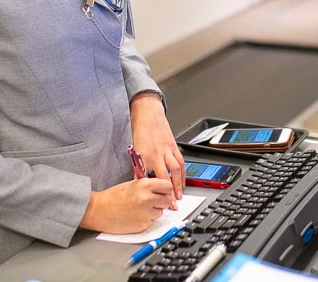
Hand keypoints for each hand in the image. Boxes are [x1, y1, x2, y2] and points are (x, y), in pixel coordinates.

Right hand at [79, 178, 173, 233]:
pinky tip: (136, 216)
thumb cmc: (113, 197)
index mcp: (145, 185)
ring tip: (141, 209)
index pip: (168, 186)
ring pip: (161, 212)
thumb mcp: (133, 184)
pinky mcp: (143, 225)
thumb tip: (163, 190)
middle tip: (152, 201)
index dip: (165, 189)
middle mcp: (147, 199)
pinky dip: (147, 220)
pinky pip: (152, 222)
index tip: (163, 191)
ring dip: (154, 211)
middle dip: (161, 201)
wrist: (98, 210)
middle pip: (167, 200)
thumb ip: (149, 186)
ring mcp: (146, 213)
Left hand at [130, 93, 184, 209]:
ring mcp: (167, 150)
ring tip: (180, 196)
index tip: (153, 202)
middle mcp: (156, 153)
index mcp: (143, 155)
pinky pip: (181, 162)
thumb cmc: (140, 130)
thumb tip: (138, 182)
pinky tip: (183, 181)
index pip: (147, 178)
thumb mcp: (134, 149)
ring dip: (179, 185)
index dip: (151, 192)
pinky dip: (183, 173)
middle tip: (171, 204)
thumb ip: (137, 165)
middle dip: (168, 192)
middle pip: (164, 177)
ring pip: (176, 170)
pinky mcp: (174, 146)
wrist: (148, 113)